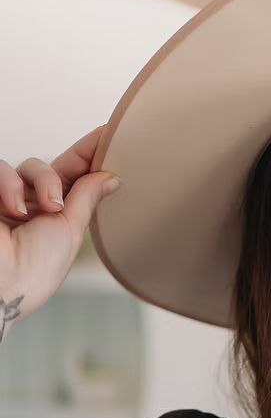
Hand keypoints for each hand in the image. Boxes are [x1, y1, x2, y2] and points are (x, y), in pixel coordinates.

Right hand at [0, 125, 121, 339]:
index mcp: (55, 220)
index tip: (111, 134)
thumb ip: (86, 197)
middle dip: (77, 161)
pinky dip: (10, 185)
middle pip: (56, 168)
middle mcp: (31, 208)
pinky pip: (1, 168)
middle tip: (99, 153)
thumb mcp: (70, 230)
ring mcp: (6, 199)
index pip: (75, 180)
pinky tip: (16, 210)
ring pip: (30, 165)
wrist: (2, 283)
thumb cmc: (34, 270)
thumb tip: (111, 177)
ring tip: (48, 209)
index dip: (91, 156)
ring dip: (44, 182)